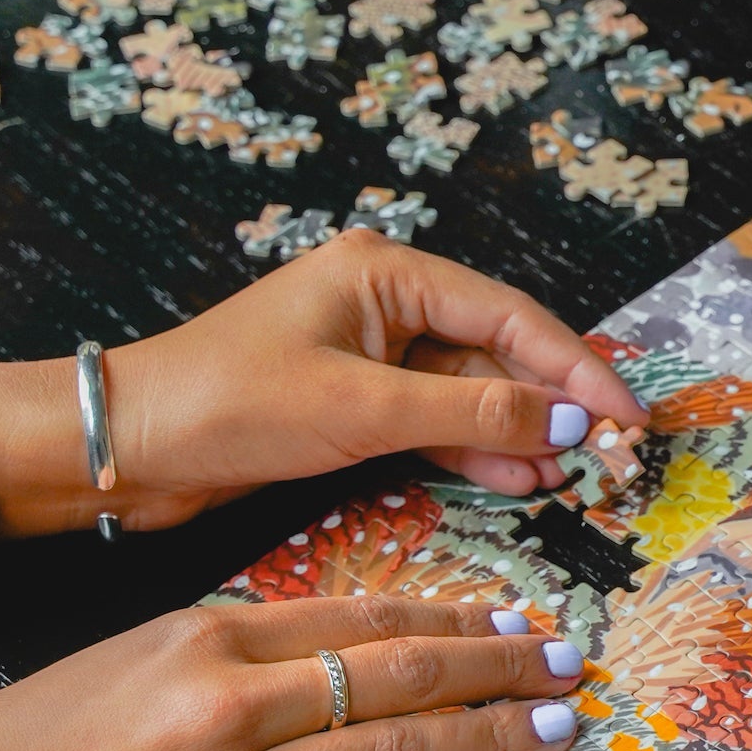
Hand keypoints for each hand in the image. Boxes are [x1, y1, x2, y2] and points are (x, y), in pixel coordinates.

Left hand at [0, 230, 646, 537]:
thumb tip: (567, 423)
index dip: (577, 368)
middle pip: (500, 350)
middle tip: (612, 454)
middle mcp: (387, 301)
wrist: (125, 448)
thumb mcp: (359, 408)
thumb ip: (471, 411)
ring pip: (474, 389)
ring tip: (571, 477)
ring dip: (521, 433)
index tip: (626, 415)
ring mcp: (373, 351)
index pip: (510, 315)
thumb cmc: (227, 405)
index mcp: (386, 272)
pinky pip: (438, 418)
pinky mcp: (357, 399)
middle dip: (554, 404)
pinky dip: (477, 448)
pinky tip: (519, 478)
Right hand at [0, 597, 587, 750]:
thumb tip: (351, 643)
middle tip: (568, 662)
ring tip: (551, 726)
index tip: (519, 614)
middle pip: (402, 675)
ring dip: (488, 737)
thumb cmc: (26, 746)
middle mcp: (230, 710)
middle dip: (500, 665)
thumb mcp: (129, 656)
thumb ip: (238, 647)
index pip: (363, 616)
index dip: (456, 613)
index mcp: (204, 640)